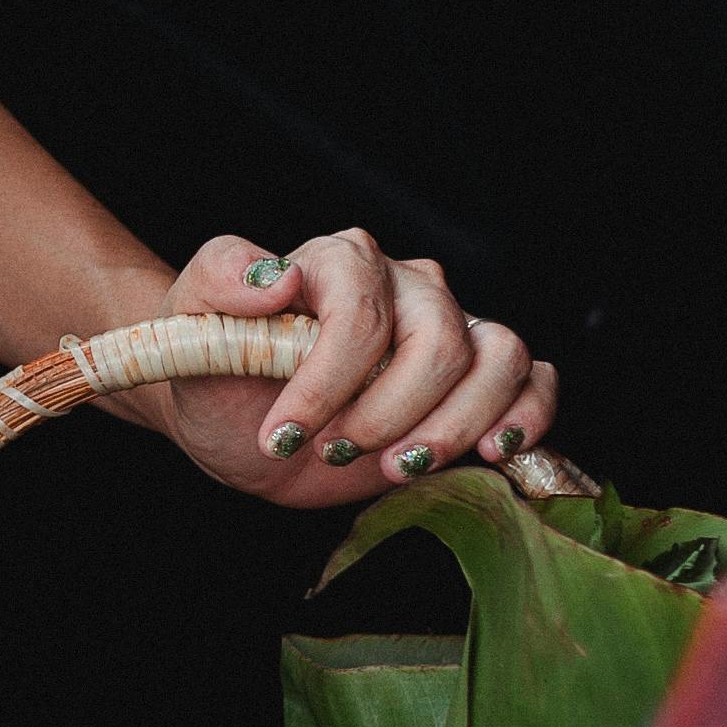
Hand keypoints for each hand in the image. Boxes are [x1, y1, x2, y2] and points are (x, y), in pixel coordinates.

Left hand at [144, 229, 556, 511]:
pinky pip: (534, 379)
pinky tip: (490, 451)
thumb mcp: (192, 328)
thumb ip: (219, 279)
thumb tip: (275, 276)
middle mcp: (407, 284)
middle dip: (386, 416)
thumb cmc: (218, 371)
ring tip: (394, 466)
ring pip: (498, 359)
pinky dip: (527, 416)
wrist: (238, 419)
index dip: (329, 383)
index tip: (282, 436)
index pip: (362, 313)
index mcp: (341, 260)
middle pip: (439, 345)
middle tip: (334, 453)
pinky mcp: (477, 377)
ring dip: (450, 427)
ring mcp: (451, 326)